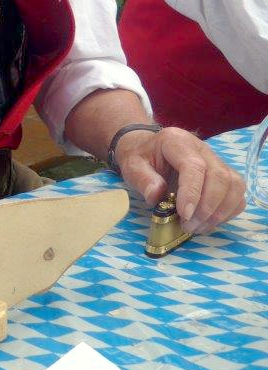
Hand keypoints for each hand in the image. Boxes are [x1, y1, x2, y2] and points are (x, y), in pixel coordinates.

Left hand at [115, 125, 245, 233]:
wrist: (147, 150)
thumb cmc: (140, 158)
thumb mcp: (131, 166)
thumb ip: (142, 180)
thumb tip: (157, 197)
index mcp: (177, 141)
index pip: (194, 166)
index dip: (193, 192)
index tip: (185, 214)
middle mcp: (202, 148)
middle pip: (219, 177)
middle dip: (207, 207)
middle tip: (189, 225)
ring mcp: (216, 160)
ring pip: (234, 185)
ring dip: (220, 212)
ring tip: (197, 227)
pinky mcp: (224, 175)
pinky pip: (237, 194)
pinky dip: (228, 211)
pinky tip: (208, 222)